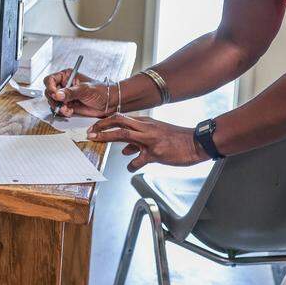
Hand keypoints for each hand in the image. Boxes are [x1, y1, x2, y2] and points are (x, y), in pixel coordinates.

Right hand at [45, 70, 113, 117]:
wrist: (109, 103)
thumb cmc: (101, 91)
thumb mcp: (85, 89)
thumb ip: (70, 92)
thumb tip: (58, 94)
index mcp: (67, 76)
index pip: (50, 80)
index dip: (50, 87)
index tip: (55, 94)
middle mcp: (64, 85)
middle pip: (49, 92)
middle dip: (54, 100)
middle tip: (61, 103)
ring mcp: (66, 96)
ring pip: (53, 102)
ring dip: (58, 107)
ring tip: (67, 109)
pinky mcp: (68, 106)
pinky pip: (59, 109)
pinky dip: (63, 112)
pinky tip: (70, 111)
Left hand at [86, 114, 207, 171]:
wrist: (196, 142)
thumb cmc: (176, 139)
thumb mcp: (156, 133)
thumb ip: (138, 140)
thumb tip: (124, 149)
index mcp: (145, 122)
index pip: (120, 117)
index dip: (105, 121)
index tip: (94, 127)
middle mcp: (145, 128)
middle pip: (118, 122)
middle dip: (101, 126)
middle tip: (90, 132)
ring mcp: (150, 139)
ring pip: (124, 135)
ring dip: (108, 137)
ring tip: (97, 141)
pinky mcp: (156, 153)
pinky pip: (138, 160)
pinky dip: (131, 164)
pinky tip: (129, 167)